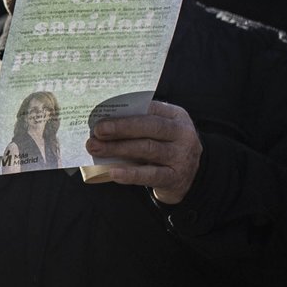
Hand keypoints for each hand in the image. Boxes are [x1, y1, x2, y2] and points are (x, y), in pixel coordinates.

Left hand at [86, 100, 201, 204]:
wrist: (191, 178)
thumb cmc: (165, 148)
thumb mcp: (160, 132)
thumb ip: (139, 125)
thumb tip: (102, 123)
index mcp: (176, 116)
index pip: (151, 108)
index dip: (125, 111)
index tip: (101, 113)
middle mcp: (182, 134)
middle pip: (150, 127)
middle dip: (121, 128)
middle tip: (97, 131)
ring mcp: (180, 156)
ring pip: (148, 149)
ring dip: (118, 148)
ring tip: (96, 149)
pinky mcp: (175, 178)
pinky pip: (150, 175)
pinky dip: (130, 174)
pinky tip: (113, 172)